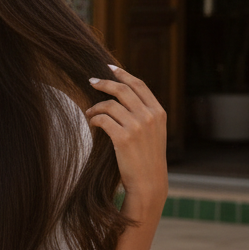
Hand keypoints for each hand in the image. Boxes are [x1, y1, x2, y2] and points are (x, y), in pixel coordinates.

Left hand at [85, 65, 167, 217]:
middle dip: (104, 83)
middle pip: (122, 89)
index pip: (139, 85)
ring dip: (95, 106)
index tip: (110, 68)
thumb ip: (144, 114)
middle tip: (91, 81)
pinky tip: (92, 122)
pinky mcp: (124, 138)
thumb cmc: (147, 158)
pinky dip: (94, 118)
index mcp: (159, 112)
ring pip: (110, 104)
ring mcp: (137, 126)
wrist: (149, 182)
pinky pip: (102, 119)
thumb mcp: (154, 132)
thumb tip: (123, 97)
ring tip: (89, 112)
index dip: (123, 74)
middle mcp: (150, 116)